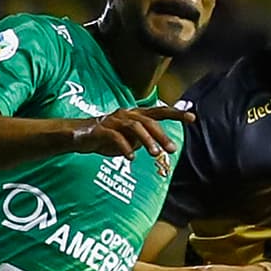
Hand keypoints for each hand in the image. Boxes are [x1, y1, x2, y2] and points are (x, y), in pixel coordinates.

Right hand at [71, 107, 194, 160]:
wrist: (78, 136)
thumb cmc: (107, 137)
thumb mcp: (130, 139)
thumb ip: (143, 140)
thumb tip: (156, 146)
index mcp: (136, 115)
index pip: (159, 111)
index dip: (176, 113)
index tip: (192, 117)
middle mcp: (127, 114)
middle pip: (149, 120)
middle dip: (162, 135)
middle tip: (172, 149)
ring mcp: (113, 120)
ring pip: (135, 127)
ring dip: (147, 140)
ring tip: (154, 154)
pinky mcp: (101, 130)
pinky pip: (116, 137)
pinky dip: (125, 147)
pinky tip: (131, 158)